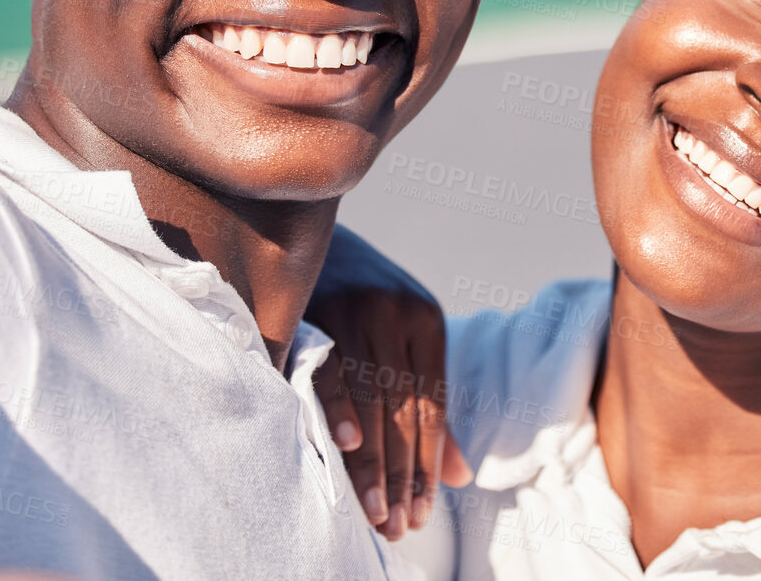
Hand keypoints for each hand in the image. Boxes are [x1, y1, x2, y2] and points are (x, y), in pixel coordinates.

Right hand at [306, 225, 470, 539]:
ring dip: (374, 464)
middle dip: (402, 477)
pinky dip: (341, 409)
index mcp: (427, 322)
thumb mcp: (400, 341)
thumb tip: (457, 476)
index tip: (420, 515)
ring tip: (376, 513)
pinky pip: (334, 369)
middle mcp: (400, 314)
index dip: (427, 467)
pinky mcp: (321, 309)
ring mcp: (362, 310)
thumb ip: (427, 406)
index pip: (432, 411)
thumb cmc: (355, 299)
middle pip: (406, 413)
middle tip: (397, 527)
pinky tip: (347, 448)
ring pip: (375, 401)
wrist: (303, 232)